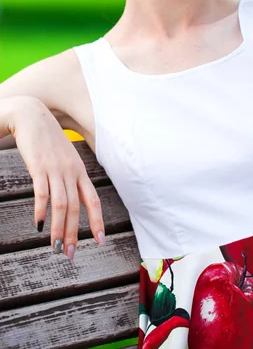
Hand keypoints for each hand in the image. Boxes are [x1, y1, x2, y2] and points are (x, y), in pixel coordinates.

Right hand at [6, 96, 104, 259]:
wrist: (33, 116)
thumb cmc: (48, 140)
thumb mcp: (64, 158)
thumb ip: (69, 176)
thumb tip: (69, 199)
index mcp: (80, 171)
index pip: (93, 200)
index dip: (97, 221)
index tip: (100, 240)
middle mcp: (71, 171)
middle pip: (76, 207)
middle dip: (74, 232)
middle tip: (70, 254)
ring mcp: (56, 169)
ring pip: (61, 204)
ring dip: (59, 228)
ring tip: (56, 247)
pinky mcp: (39, 167)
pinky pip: (42, 192)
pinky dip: (41, 210)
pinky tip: (39, 225)